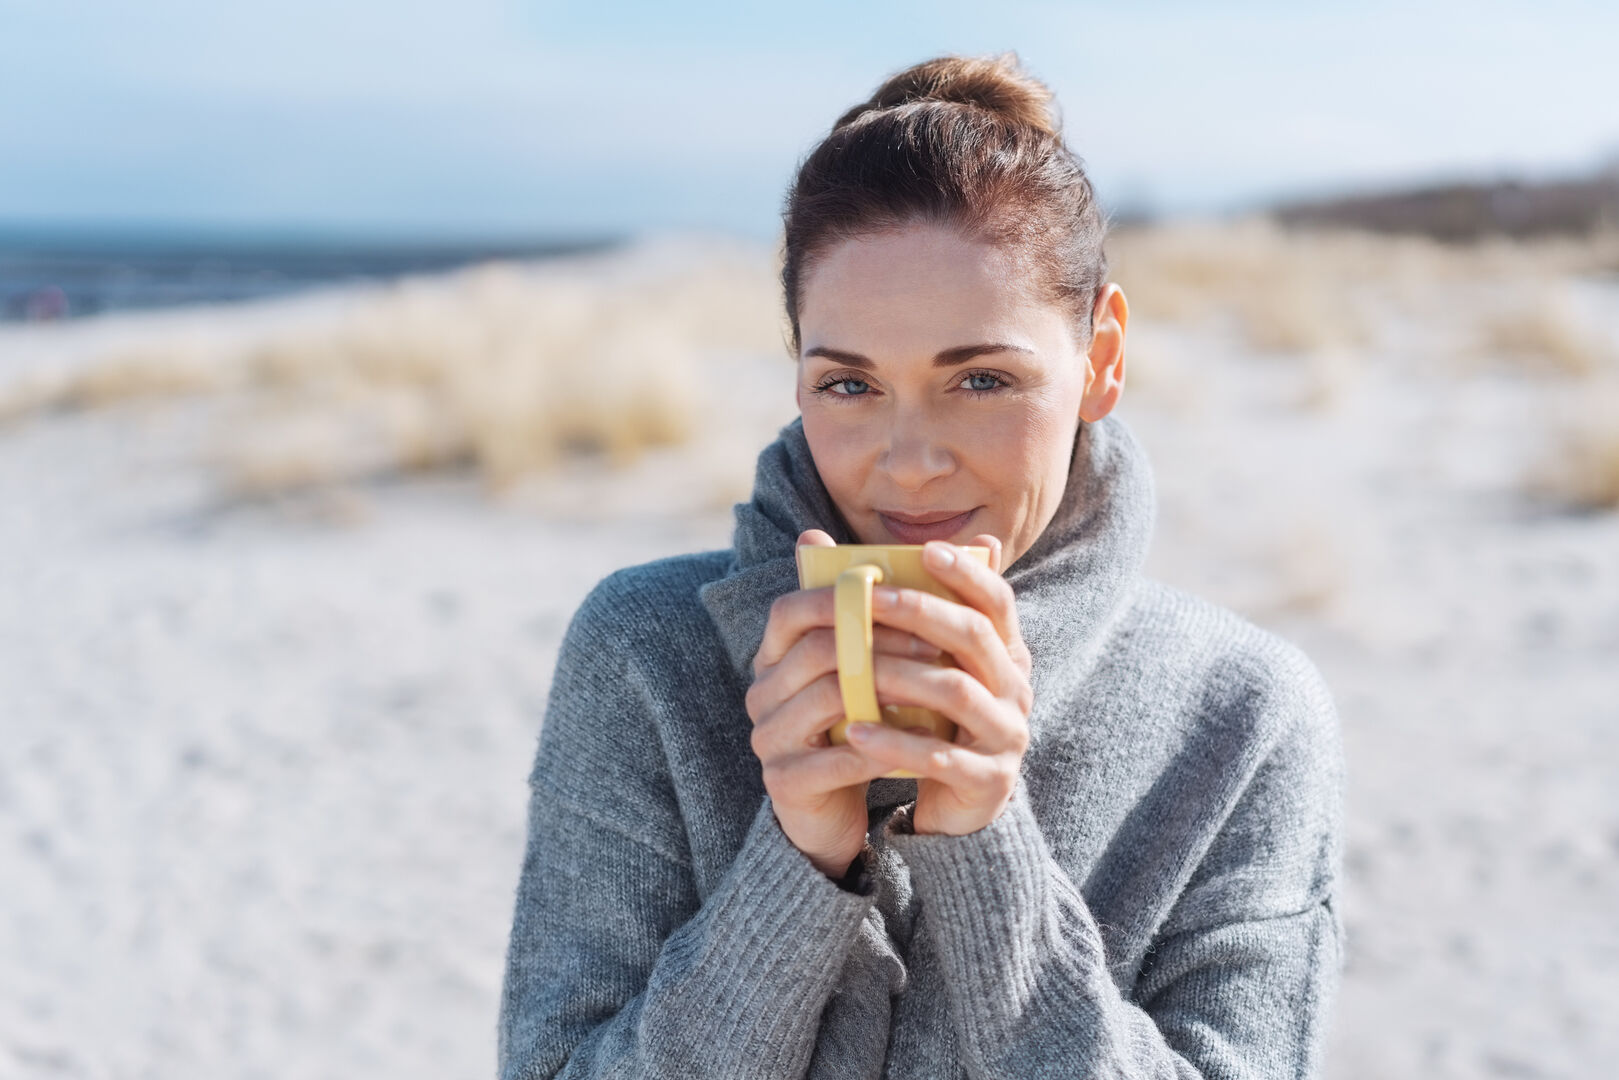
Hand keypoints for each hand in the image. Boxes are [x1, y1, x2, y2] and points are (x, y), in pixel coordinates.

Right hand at [745, 529, 946, 877]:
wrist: (831, 808)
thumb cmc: (857, 725)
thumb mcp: (870, 670)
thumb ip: (899, 614)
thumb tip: (977, 545)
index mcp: (773, 657)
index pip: (791, 609)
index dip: (844, 598)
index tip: (905, 596)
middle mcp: (761, 692)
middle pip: (816, 650)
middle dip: (879, 643)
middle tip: (934, 646)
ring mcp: (768, 739)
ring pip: (827, 699)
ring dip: (887, 691)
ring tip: (935, 689)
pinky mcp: (785, 783)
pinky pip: (837, 759)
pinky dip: (884, 748)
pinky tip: (922, 744)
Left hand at [843, 534, 1034, 836]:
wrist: (956, 805)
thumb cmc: (932, 721)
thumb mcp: (922, 666)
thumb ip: (899, 612)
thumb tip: (844, 541)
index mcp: (1005, 654)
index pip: (997, 601)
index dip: (967, 573)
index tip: (927, 550)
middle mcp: (1015, 688)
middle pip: (975, 636)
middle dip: (922, 611)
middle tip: (872, 598)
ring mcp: (1006, 735)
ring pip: (957, 693)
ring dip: (902, 675)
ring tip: (855, 667)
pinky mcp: (989, 781)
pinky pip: (941, 757)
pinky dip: (896, 744)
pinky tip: (855, 733)